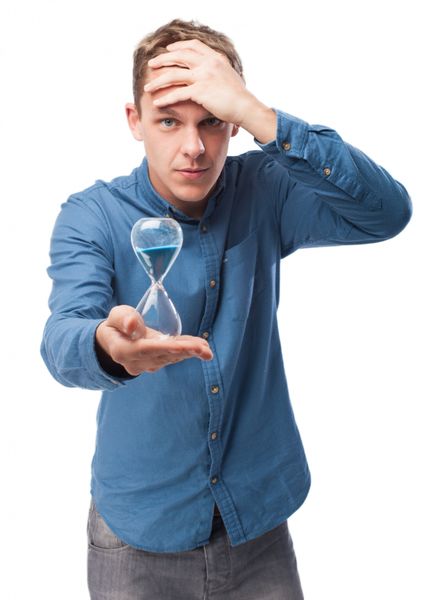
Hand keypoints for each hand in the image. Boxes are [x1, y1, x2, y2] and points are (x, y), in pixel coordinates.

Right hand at [96, 305, 212, 375]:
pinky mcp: (157, 363)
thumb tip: (133, 326)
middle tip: (204, 350)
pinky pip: (173, 357)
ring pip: (171, 358)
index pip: (146, 349)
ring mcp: (147, 365)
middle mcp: (136, 362)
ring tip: (206, 349)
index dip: (165, 348)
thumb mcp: (116, 316)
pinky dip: (188, 351)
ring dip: (190, 353)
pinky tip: (202, 348)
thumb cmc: (116, 325)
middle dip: (185, 352)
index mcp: (123, 350)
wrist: (114, 341)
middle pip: (163, 356)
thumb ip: (123, 319)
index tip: (182, 347)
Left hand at [144, 39, 256, 125]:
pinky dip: (166, 98)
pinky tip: (157, 102)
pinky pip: (178, 93)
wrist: (246, 107)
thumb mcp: (230, 77)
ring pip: (174, 74)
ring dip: (158, 81)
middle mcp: (208, 63)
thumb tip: (213, 75)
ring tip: (148, 87)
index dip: (179, 46)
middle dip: (162, 60)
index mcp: (215, 58)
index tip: (169, 50)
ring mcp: (204, 76)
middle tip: (151, 64)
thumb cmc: (239, 98)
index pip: (193, 46)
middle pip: (179, 56)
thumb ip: (219, 71)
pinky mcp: (200, 91)